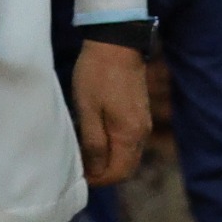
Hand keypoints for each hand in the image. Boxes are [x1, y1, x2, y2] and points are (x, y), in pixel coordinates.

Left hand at [72, 41, 148, 186]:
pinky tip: (96, 135)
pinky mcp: (140, 112)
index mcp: (129, 134)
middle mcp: (142, 131)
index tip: (78, 174)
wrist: (117, 42)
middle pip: (126, 167)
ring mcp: (143, 121)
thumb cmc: (97, 75)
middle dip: (104, 173)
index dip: (98, 179)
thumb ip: (93, 143)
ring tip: (85, 151)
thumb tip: (95, 170)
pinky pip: (130, 141)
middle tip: (80, 166)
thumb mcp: (87, 110)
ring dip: (109, 159)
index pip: (119, 173)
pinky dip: (115, 147)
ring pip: (128, 154)